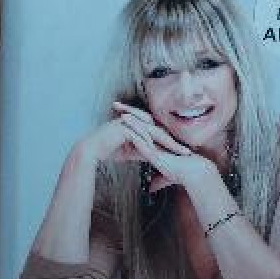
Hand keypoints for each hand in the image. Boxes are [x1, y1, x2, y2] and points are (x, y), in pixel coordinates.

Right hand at [74, 102, 190, 170]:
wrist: (92, 150)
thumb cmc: (110, 150)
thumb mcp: (132, 152)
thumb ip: (144, 151)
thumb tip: (156, 156)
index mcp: (139, 125)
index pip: (159, 134)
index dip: (172, 144)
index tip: (183, 153)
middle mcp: (136, 121)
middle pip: (159, 132)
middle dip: (174, 143)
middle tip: (187, 152)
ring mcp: (130, 123)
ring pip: (152, 132)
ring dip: (166, 142)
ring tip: (177, 151)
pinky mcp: (123, 128)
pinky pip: (139, 135)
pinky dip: (148, 143)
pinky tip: (158, 151)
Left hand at [112, 101, 215, 191]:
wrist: (194, 174)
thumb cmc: (182, 174)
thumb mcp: (165, 178)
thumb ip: (157, 181)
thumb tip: (150, 189)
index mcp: (157, 143)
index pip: (143, 128)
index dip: (131, 120)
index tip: (119, 113)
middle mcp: (158, 140)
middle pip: (141, 122)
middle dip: (128, 112)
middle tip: (115, 104)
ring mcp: (158, 144)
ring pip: (142, 128)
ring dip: (130, 120)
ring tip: (118, 111)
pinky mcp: (158, 152)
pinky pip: (145, 141)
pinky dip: (136, 134)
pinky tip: (127, 128)